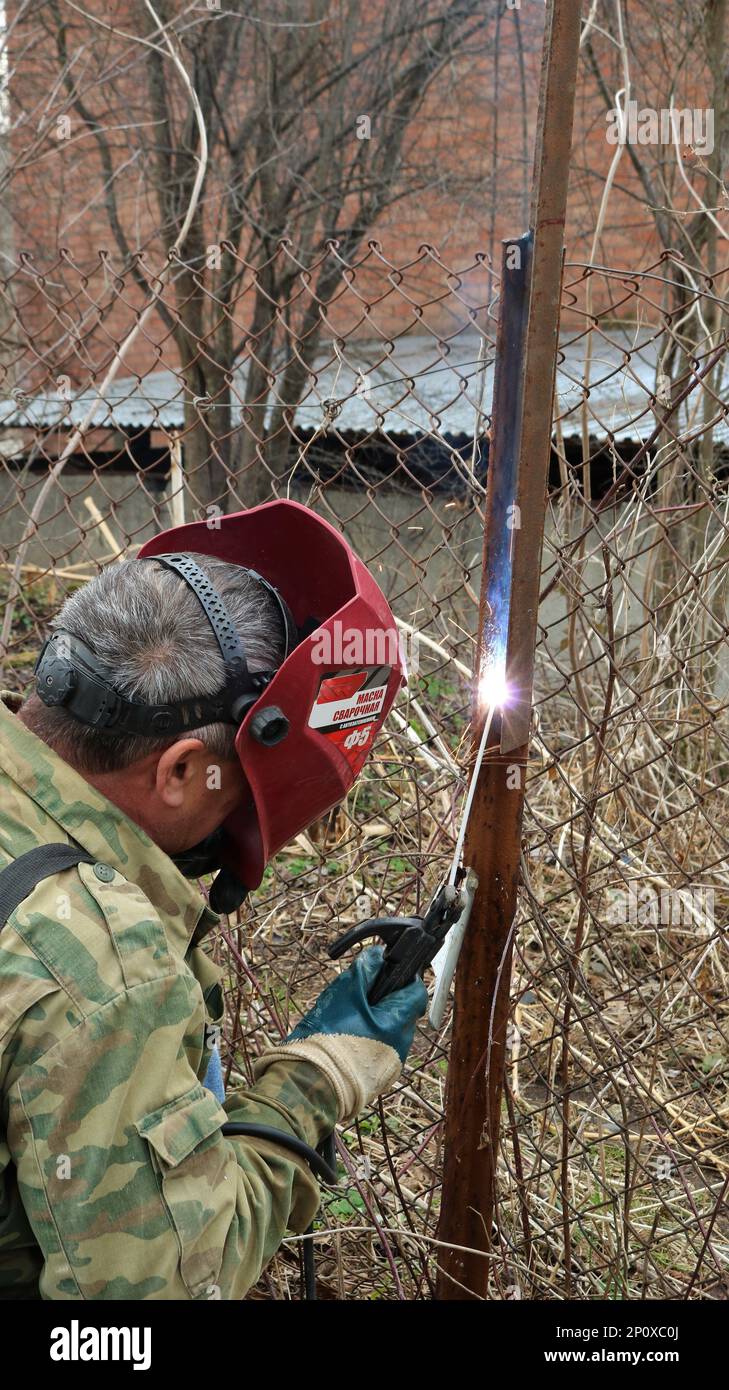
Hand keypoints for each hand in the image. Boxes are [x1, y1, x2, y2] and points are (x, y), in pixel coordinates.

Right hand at [254, 947, 428, 1122]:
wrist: (310, 1085)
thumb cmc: (326, 1038)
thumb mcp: (344, 993)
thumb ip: (365, 969)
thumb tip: (379, 955)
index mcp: (397, 1023)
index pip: (416, 991)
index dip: (402, 978)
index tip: (384, 974)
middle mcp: (401, 1045)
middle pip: (401, 1012)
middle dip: (383, 1002)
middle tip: (358, 999)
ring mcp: (391, 1065)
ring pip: (389, 1032)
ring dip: (374, 1022)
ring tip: (347, 1022)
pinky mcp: (379, 1078)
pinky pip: (380, 1051)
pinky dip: (368, 1042)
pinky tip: (346, 1042)